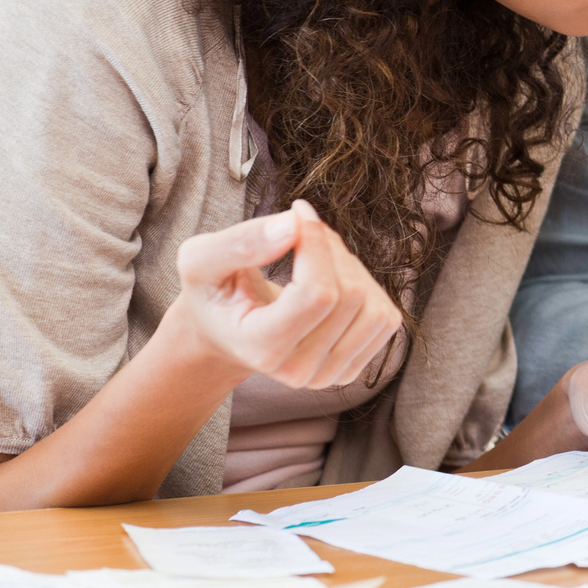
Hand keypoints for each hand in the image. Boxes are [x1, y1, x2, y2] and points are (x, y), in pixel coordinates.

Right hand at [169, 201, 401, 389]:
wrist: (223, 334)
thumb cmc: (213, 293)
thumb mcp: (202, 261)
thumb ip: (241, 242)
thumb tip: (293, 225)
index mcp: (260, 350)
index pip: (318, 293)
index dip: (317, 243)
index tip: (298, 212)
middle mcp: (298, 371)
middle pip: (349, 295)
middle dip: (331, 249)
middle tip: (302, 231)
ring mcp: (329, 375)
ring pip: (373, 307)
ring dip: (350, 267)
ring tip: (316, 256)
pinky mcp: (353, 368)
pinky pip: (385, 318)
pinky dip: (366, 287)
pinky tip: (333, 280)